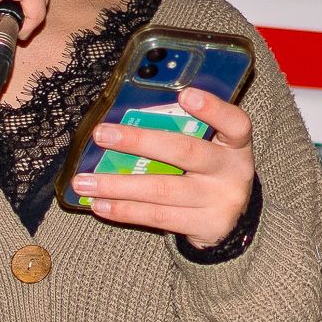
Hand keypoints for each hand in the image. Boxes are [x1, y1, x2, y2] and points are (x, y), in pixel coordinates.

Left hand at [72, 87, 256, 245]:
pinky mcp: (204, 226)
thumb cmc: (208, 171)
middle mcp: (232, 171)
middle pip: (186, 153)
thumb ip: (184, 131)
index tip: (184, 95)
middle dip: (139, 142)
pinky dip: (125, 210)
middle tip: (102, 135)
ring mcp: (219, 202)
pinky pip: (158, 217)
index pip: (234, 122)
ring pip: (163, 190)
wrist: (229, 219)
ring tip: (85, 181)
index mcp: (236, 143)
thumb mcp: (210, 147)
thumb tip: (128, 119)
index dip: (212, 108)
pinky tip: (100, 204)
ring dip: (118, 185)